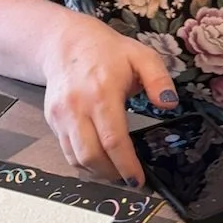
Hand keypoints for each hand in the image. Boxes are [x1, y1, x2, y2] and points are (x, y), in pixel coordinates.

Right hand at [39, 13, 178, 184]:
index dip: (126, 165)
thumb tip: (170, 103)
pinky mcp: (52, 120)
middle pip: (91, 155)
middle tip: (129, 179)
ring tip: (116, 171)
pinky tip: (99, 159)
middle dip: (112, 174)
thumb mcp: (141, 56)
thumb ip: (159, 80)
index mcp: (102, 93)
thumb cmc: (107, 51)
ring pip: (76, 158)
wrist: (66, 43)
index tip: (138, 180)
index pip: (113, 140)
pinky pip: (66, 150)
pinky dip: (82, 161)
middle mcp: (77, 107)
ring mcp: (60, 116)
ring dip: (97, 171)